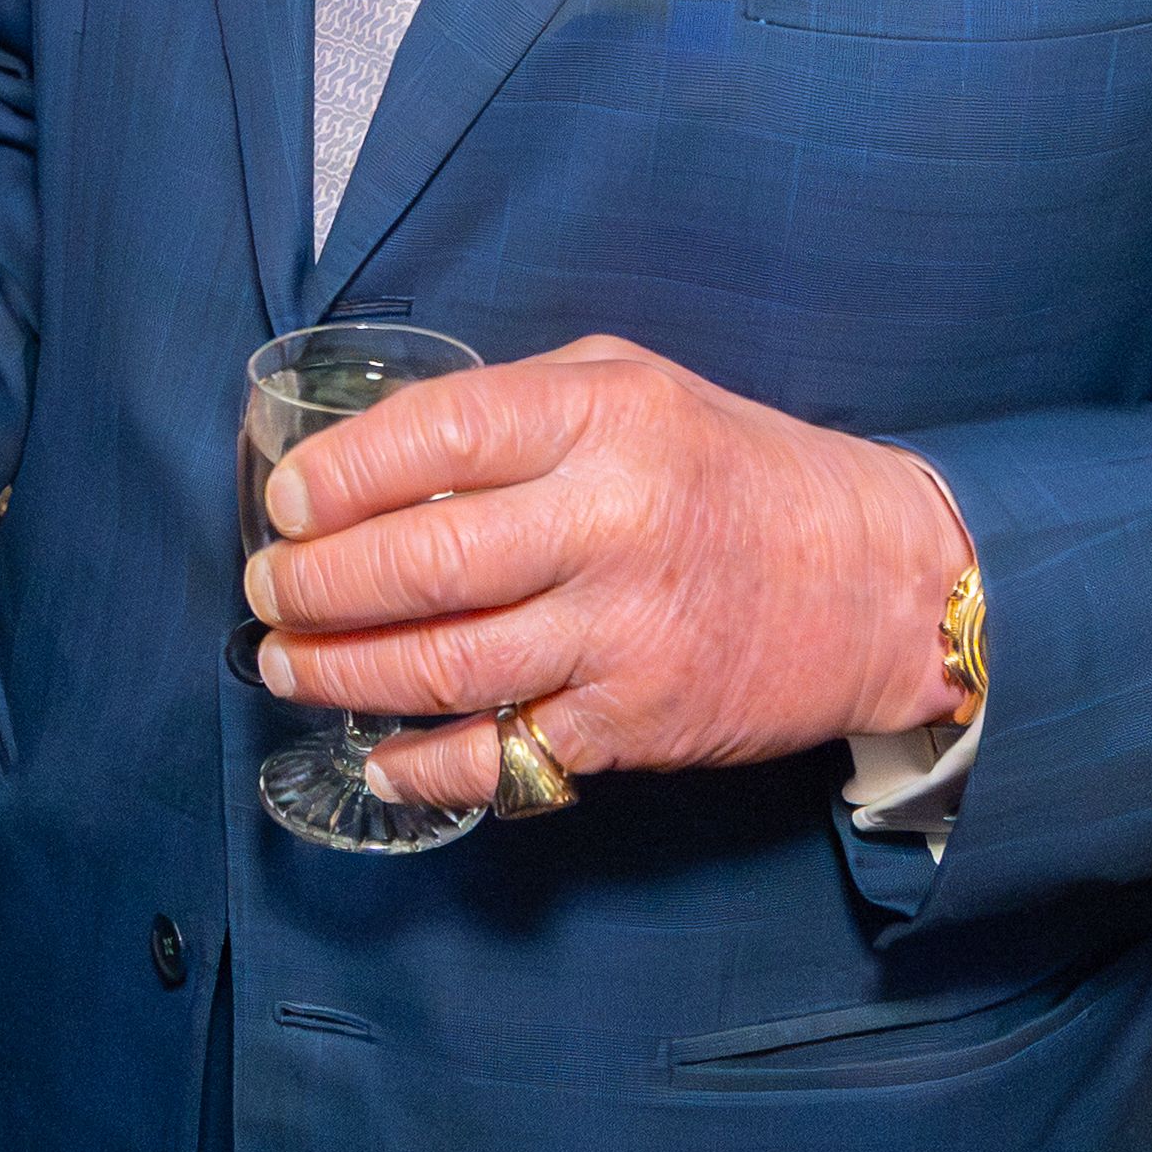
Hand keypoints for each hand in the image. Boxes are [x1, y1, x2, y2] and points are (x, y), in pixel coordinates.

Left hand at [239, 332, 965, 810]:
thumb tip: (374, 452)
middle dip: (314, 584)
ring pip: (441, 667)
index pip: (438, 437)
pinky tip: (373, 754)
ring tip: (285, 661)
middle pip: (420, 564)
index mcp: (604, 418)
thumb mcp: (634, 386)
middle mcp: (610, 523)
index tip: (285, 501)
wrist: (884, 582)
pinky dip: (417, 765)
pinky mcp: (635, 725)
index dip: (339, 474)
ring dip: (337, 672)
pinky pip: (499, 756)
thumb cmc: (737, 469)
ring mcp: (623, 634)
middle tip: (266, 588)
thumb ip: (514, 410)